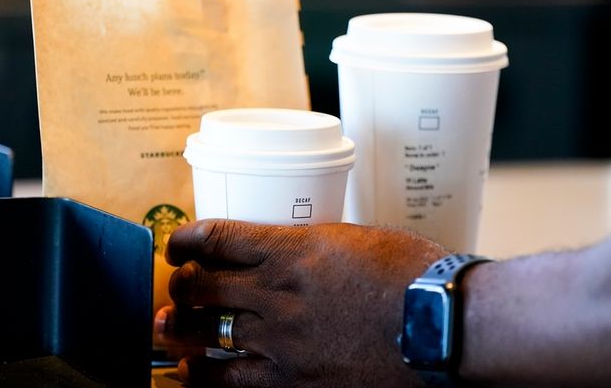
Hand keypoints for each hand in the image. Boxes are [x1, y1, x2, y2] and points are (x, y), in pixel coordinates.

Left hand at [154, 219, 448, 387]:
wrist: (444, 324)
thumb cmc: (411, 274)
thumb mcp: (352, 240)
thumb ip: (306, 246)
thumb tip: (280, 251)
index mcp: (292, 251)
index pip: (217, 238)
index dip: (186, 240)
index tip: (177, 245)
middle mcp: (278, 294)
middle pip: (203, 286)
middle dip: (179, 285)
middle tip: (174, 287)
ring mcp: (282, 341)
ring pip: (205, 332)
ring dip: (178, 329)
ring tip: (167, 328)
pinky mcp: (294, 381)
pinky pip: (230, 381)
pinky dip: (202, 376)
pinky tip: (190, 373)